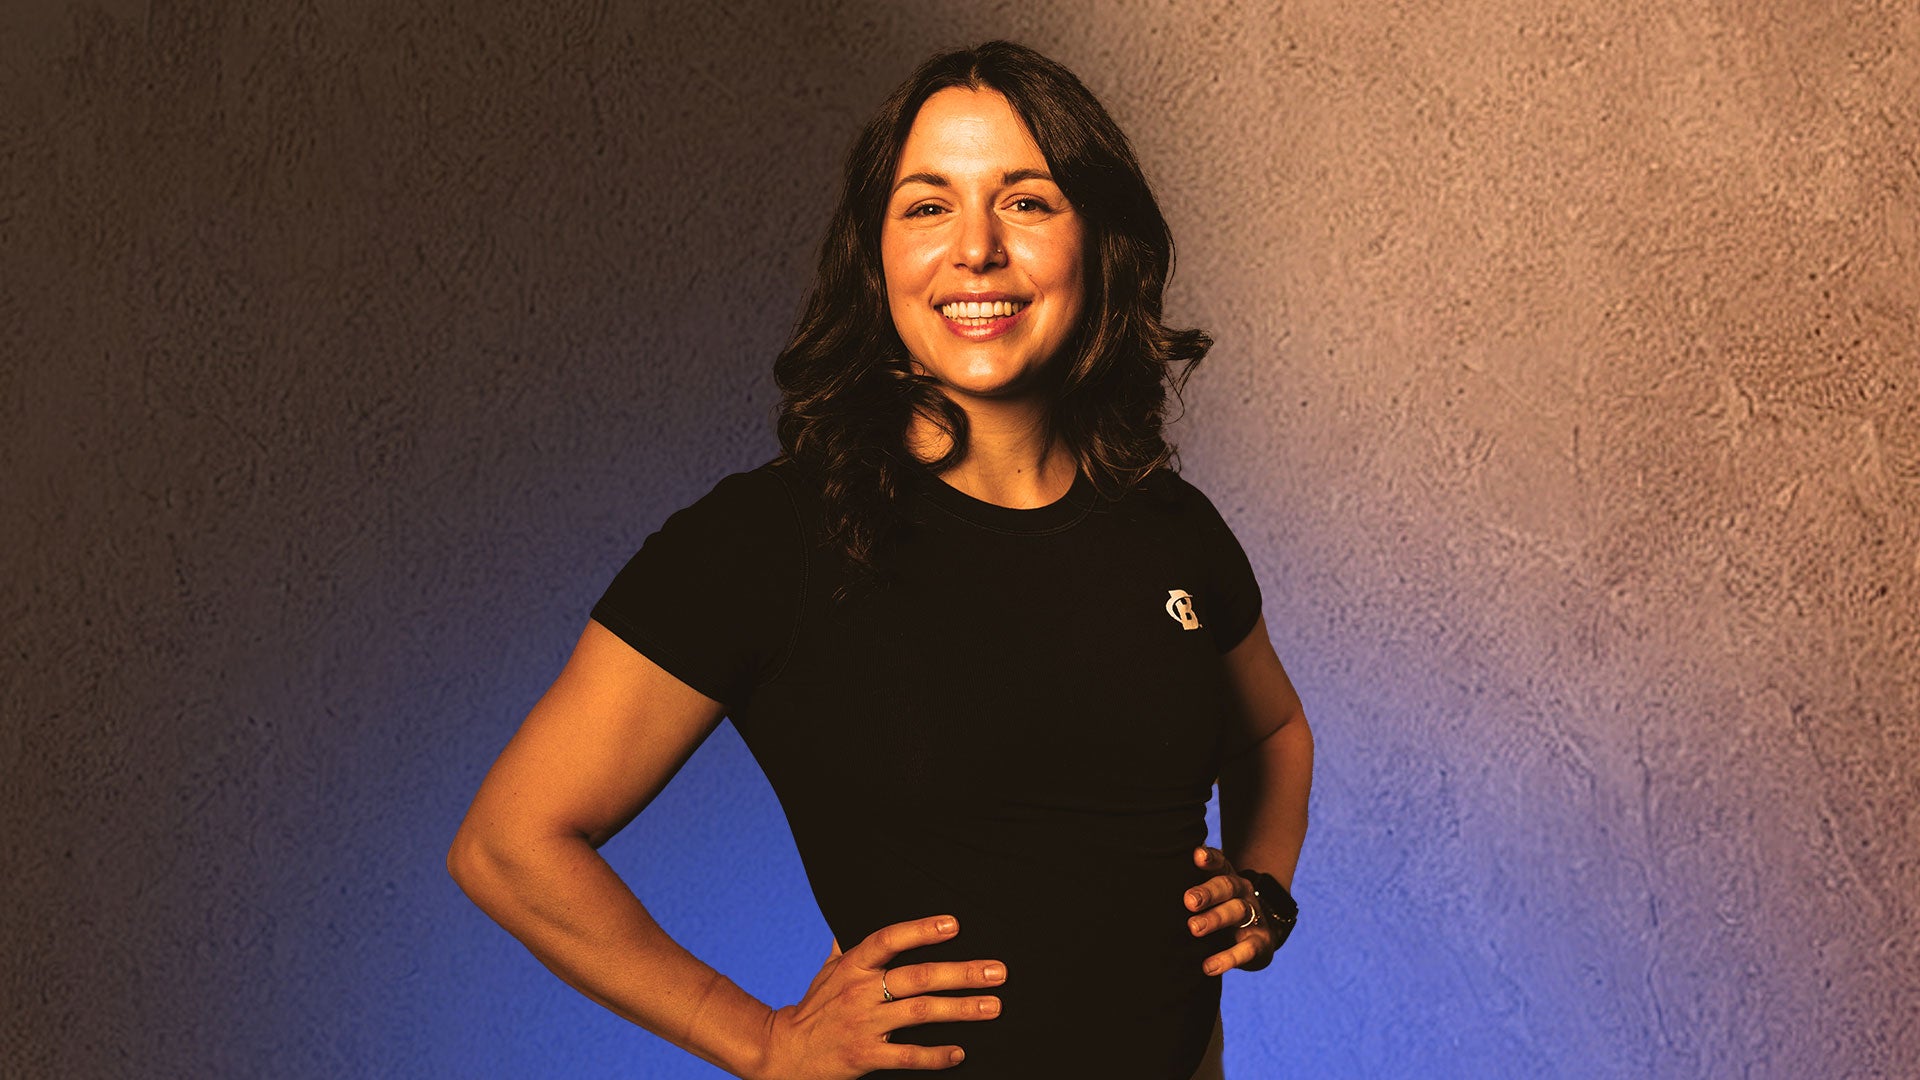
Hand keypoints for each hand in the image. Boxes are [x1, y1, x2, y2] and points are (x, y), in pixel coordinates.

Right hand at [757, 915, 1005, 1078]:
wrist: (784, 1054)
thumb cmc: (814, 1009)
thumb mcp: (827, 971)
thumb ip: (848, 945)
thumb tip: (856, 914)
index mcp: (853, 966)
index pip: (888, 939)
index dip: (920, 930)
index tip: (954, 925)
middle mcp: (860, 992)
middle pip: (917, 977)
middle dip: (961, 972)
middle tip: (998, 972)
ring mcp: (863, 1024)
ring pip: (919, 1013)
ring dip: (960, 1009)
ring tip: (992, 1006)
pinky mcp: (865, 1056)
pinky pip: (906, 1056)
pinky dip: (934, 1055)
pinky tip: (959, 1052)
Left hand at [1183, 846, 1279, 974]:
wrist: (1254, 937)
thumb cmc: (1216, 911)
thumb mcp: (1206, 895)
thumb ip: (1185, 886)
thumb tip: (1147, 881)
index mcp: (1225, 876)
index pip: (1219, 863)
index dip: (1209, 858)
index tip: (1197, 856)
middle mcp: (1241, 892)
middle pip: (1227, 885)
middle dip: (1208, 892)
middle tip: (1189, 901)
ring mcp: (1253, 915)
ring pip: (1237, 911)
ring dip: (1215, 919)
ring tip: (1194, 928)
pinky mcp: (1260, 942)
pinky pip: (1247, 949)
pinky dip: (1228, 958)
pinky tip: (1208, 966)